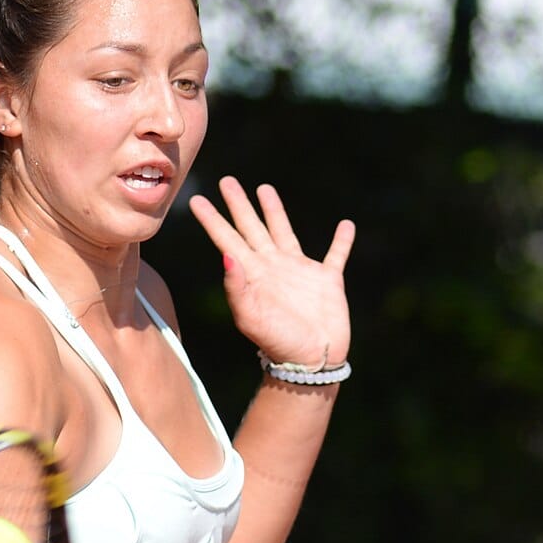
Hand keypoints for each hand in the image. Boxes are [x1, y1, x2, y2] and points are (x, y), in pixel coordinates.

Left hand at [189, 176, 353, 369]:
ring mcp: (300, 272)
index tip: (196, 198)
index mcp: (252, 275)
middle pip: (252, 228)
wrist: (310, 362)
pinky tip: (346, 225)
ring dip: (275, 211)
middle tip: (227, 181)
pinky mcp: (328, 280)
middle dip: (239, 205)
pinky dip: (342, 241)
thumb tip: (227, 256)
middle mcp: (273, 267)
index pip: (228, 240)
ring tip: (265, 188)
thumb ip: (237, 288)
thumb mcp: (251, 318)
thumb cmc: (277, 343)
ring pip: (285, 232)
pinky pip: (337, 254)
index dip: (213, 220)